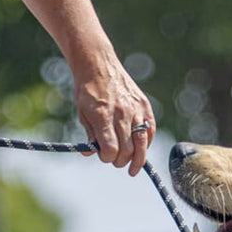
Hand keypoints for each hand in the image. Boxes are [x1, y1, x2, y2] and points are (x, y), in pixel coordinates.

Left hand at [72, 54, 154, 176]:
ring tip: (133, 167)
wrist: (98, 64)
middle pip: (126, 150)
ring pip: (141, 144)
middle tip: (115, 161)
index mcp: (103, 116)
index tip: (104, 156)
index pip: (111, 150)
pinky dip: (146, 143)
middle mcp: (121, 113)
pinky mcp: (144, 104)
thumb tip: (91, 153)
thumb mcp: (82, 113)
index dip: (107, 158)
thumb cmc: (87, 90)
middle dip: (120, 161)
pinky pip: (150, 130)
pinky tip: (140, 148)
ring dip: (137, 159)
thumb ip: (90, 135)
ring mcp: (135, 109)